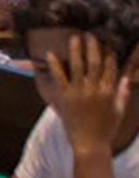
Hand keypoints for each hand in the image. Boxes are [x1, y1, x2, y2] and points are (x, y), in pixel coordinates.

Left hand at [47, 32, 130, 154]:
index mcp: (109, 92)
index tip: (108, 41)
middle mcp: (95, 90)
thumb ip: (122, 92)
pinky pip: (59, 78)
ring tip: (74, 37)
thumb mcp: (119, 110)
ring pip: (78, 67)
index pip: (111, 68)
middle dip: (93, 47)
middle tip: (90, 34)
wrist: (90, 143)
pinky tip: (51, 53)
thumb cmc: (106, 127)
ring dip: (76, 51)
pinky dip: (55, 65)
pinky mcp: (65, 96)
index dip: (110, 54)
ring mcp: (79, 92)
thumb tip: (127, 77)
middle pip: (95, 63)